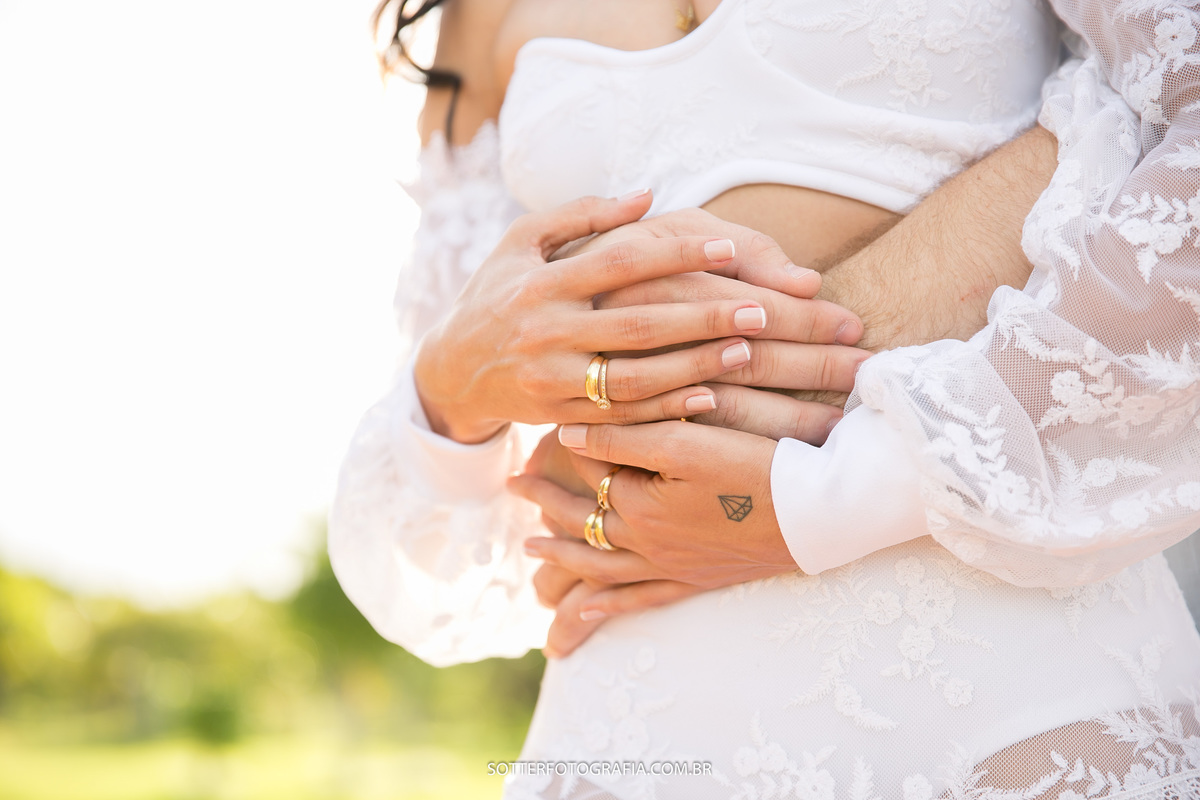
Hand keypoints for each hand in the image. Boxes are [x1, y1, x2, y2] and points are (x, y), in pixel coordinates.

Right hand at [415, 192, 782, 442]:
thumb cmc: (498, 292)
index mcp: (541, 282)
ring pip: (633, 378)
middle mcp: (545, 331)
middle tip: (761, 310)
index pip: (620, 261)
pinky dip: (666, 408)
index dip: (677, 254)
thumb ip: (582, 216)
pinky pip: (620, 416)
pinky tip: (709, 395)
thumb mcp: (522, 243)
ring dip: (694, 366)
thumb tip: (648, 196)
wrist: (450, 367)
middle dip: (703, 317)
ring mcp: (551, 379)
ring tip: (746, 351)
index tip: (728, 248)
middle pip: (637, 324)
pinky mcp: (557, 414)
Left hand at [510, 421, 796, 591]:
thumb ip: (622, 438)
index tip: (538, 438)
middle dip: (546, 503)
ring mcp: (671, 569)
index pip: (589, 477)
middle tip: (515, 485)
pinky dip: (607, 607)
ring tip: (531, 549)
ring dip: (563, 557)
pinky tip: (586, 613)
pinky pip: (638, 601)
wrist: (820, 514)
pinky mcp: (697, 581)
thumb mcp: (685, 443)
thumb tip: (566, 433)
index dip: (564, 455)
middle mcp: (647, 545)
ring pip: (599, 569)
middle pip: (583, 525)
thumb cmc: (755, 468)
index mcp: (638, 508)